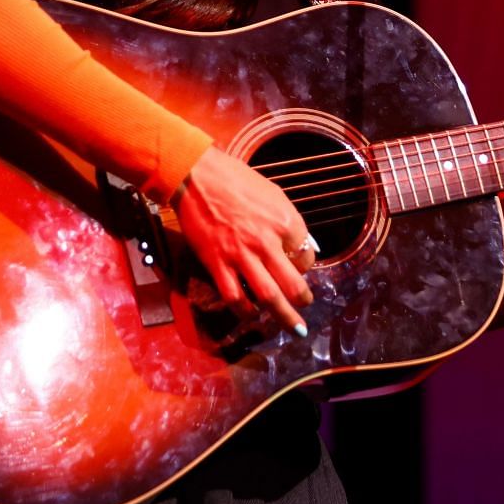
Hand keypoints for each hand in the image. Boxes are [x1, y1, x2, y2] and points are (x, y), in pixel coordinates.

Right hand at [173, 147, 316, 333]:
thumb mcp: (274, 195)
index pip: (306, 256)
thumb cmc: (237, 180)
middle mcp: (266, 242)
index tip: (299, 268)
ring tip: (293, 327)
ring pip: (268, 297)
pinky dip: (245, 311)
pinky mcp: (217, 263)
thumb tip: (300, 244)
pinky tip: (251, 315)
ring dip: (284, 316)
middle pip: (294, 284)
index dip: (305, 265)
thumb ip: (288, 222)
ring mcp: (241, 256)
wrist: (197, 177)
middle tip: (306, 309)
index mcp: (285, 222)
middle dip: (303, 302)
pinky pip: (234, 296)